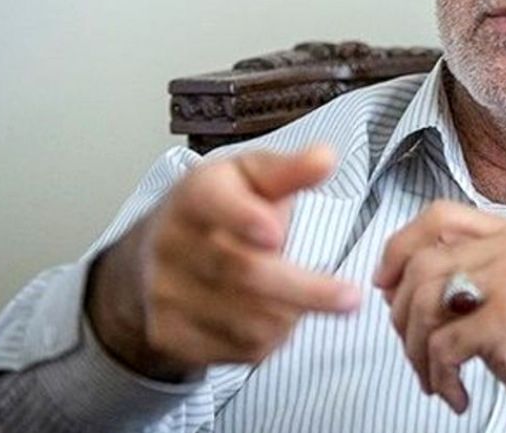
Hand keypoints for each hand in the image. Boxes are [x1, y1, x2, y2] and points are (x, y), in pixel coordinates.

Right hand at [86, 147, 360, 380]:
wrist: (155, 254)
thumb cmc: (221, 207)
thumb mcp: (251, 177)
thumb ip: (289, 170)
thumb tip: (326, 158)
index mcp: (194, 195)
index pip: (213, 203)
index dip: (243, 218)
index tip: (276, 233)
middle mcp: (171, 243)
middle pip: (242, 271)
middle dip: (304, 289)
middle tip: (351, 297)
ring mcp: (164, 293)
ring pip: (245, 318)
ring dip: (292, 314)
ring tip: (308, 298)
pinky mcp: (170, 334)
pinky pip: (237, 349)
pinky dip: (273, 337)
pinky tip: (279, 316)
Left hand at [373, 201, 505, 432]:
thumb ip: (474, 269)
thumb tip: (401, 275)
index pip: (439, 215)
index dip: (399, 246)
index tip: (385, 281)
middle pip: (421, 261)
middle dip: (400, 312)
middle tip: (411, 344)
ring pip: (423, 302)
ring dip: (415, 350)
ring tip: (434, 374)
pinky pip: (440, 345)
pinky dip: (438, 376)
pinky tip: (457, 393)